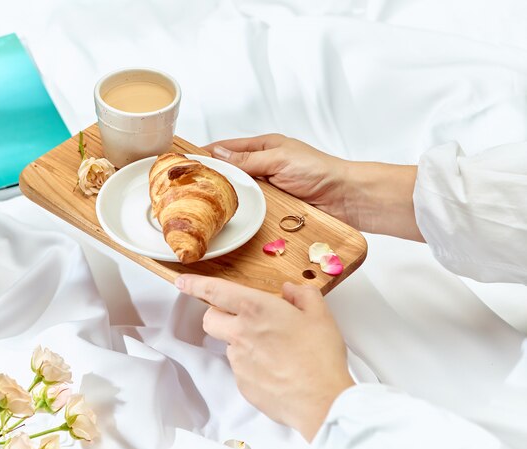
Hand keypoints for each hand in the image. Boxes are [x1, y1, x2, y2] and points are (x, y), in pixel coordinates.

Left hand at [175, 274, 353, 441]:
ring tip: (274, 350)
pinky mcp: (242, 384)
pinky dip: (253, 366)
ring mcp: (239, 361)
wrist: (321, 400)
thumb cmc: (320, 357)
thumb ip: (302, 295)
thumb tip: (291, 291)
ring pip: (228, 345)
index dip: (195, 284)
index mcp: (255, 309)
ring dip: (242, 342)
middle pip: (210, 319)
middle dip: (219, 314)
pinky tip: (276, 369)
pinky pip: (240, 369)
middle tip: (242, 317)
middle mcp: (240, 333)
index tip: (183, 281)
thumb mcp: (320, 314)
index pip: (214, 290)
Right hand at [204, 134, 423, 240]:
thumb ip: (248, 158)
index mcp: (263, 148)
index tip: (184, 163)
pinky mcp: (273, 209)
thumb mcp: (279, 158)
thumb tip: (218, 154)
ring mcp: (267, 190)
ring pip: (238, 194)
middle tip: (186, 189)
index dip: (206, 154)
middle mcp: (263, 168)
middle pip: (229, 173)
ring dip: (224, 199)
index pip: (227, 149)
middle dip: (210, 179)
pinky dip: (239, 214)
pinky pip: (251, 211)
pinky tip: (225, 219)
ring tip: (199, 206)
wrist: (345, 198)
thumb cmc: (319, 172)